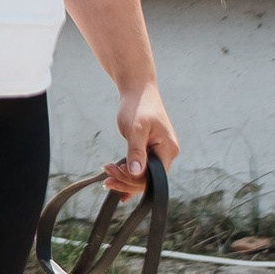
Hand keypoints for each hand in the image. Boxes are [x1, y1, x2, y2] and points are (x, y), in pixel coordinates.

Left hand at [103, 82, 180, 197]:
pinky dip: (129, 176)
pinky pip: (141, 169)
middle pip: (148, 179)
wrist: (138, 91)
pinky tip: (117, 182)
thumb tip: (136, 173)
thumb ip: (136, 151)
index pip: (153, 177)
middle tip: (106, 177)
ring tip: (107, 178)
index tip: (113, 172)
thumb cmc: (138, 106)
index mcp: (168, 149)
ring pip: (144, 176)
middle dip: (126, 181)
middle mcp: (167, 153)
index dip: (132, 180)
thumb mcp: (135, 129)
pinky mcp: (150, 151)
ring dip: (125, 179)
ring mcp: (159, 152)